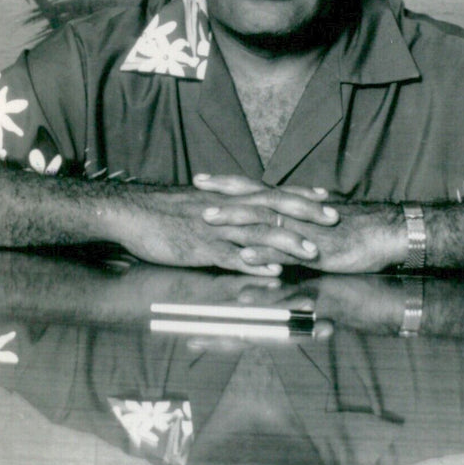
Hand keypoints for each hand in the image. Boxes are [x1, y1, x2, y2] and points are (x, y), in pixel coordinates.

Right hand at [108, 176, 340, 275]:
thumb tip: (240, 216)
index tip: (325, 195)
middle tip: (333, 218)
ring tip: (312, 252)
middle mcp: (227, 210)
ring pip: (257, 233)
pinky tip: (274, 272)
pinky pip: (232, 257)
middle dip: (304, 213)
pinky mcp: (200, 248)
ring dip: (286, 242)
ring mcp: (215, 229)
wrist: (130, 211)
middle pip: (272, 208)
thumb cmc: (161, 211)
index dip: (298, 194)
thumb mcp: (197, 205)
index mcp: (228, 199)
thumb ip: (222, 211)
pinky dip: (254, 264)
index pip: (270, 192)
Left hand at [197, 177, 405, 272]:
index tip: (202, 178)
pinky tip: (244, 256)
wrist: (386, 233)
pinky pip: (285, 252)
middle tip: (195, 191)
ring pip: (263, 221)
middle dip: (222, 195)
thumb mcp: (317, 221)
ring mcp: (301, 230)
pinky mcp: (313, 252)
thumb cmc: (354, 228)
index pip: (254, 188)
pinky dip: (263, 253)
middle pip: (253, 198)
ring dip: (235, 219)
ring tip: (210, 220)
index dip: (228, 183)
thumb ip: (293, 220)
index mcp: (293, 204)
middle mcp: (294, 212)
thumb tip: (274, 219)